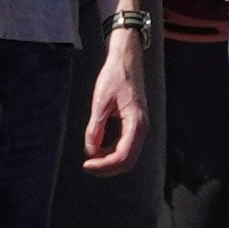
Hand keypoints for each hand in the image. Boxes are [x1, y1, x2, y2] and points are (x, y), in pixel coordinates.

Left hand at [77, 29, 151, 172]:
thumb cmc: (114, 77)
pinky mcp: (135, 124)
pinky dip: (112, 152)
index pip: (122, 156)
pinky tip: (98, 148)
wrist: (126, 60)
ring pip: (128, 156)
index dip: (104, 165)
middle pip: (128, 161)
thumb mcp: (101, 101)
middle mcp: (142, 128)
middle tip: (87, 166)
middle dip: (107, 168)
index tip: (86, 164)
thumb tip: (90, 150)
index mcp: (136, 122)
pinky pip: (126, 146)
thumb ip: (95, 128)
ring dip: (109, 161)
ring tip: (90, 158)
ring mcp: (140, 127)